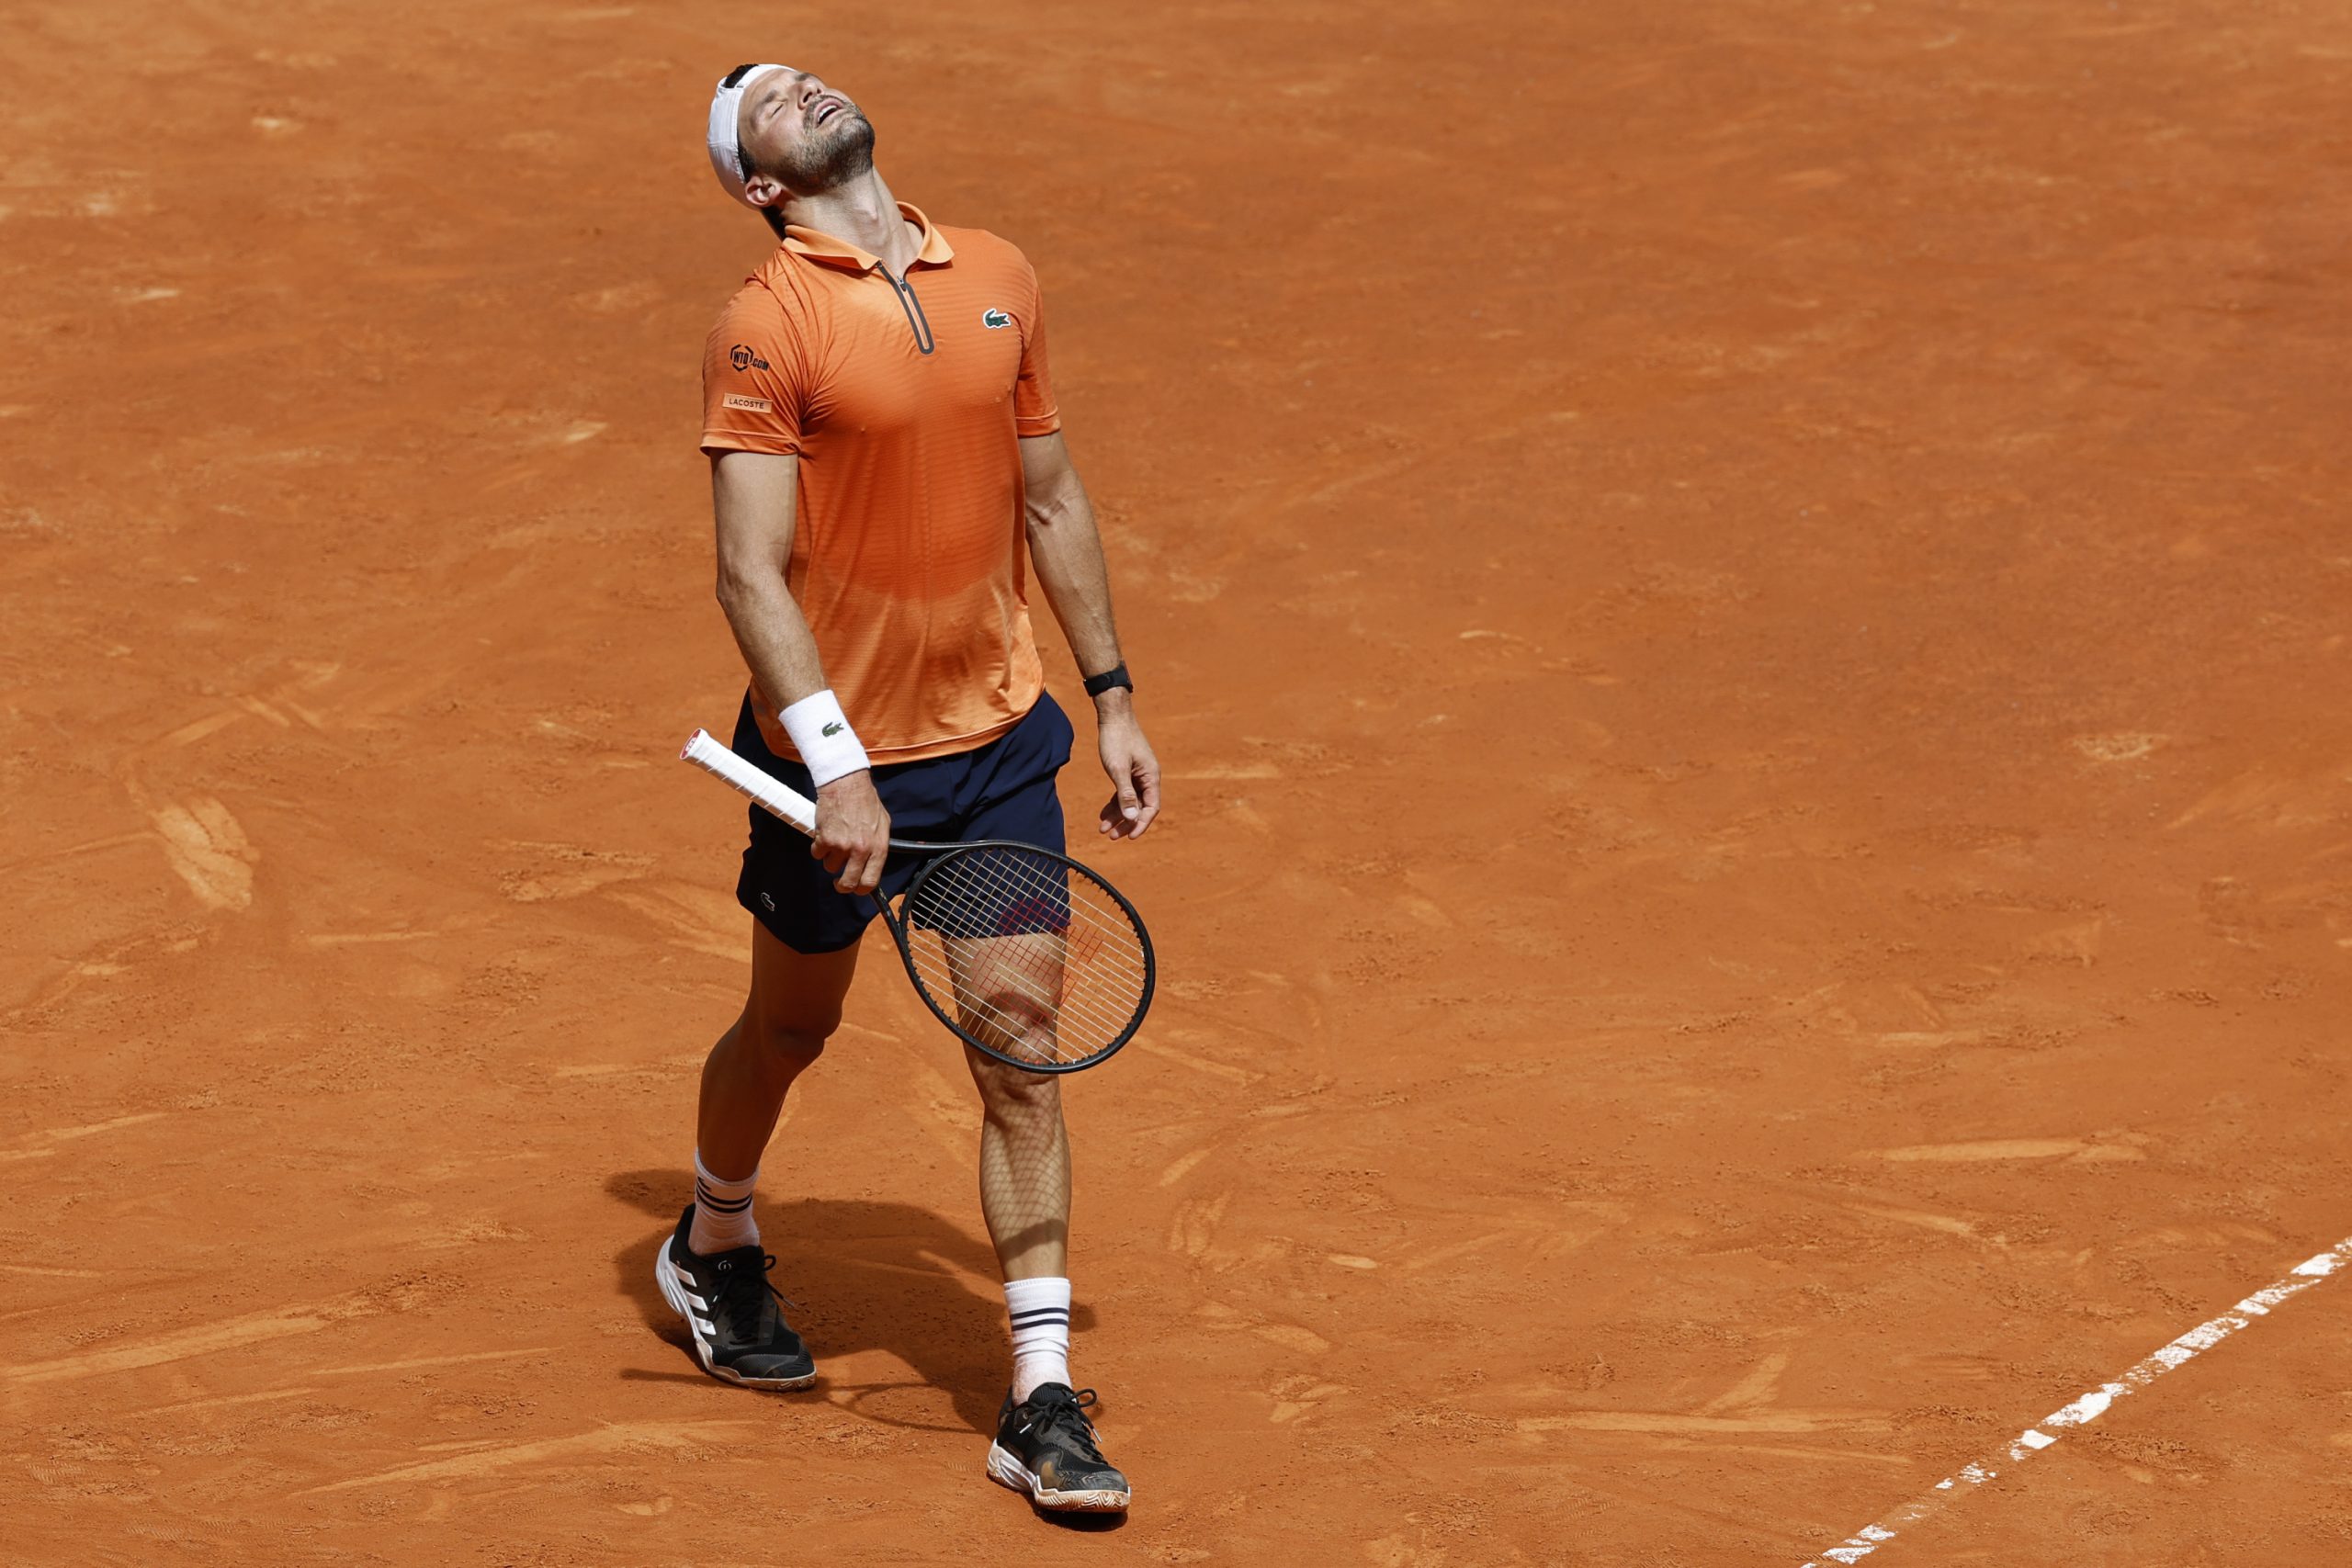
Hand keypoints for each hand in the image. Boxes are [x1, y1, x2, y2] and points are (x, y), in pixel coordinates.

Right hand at [812, 770, 890, 893]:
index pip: (870, 881)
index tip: (856, 888)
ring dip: (831, 858)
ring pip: (830, 867)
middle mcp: (860, 850)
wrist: (846, 784)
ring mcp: (841, 846)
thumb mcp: (883, 824)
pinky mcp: (824, 839)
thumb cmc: (865, 801)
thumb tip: (873, 863)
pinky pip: (817, 854)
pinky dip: (819, 847)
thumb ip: (878, 845)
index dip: (861, 889)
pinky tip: (826, 833)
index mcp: (878, 848)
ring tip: (836, 841)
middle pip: (848, 883)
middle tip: (839, 881)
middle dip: (842, 885)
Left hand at [1093, 692, 1160, 840]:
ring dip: (1118, 815)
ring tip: (1102, 828)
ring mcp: (1138, 774)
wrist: (1113, 716)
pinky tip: (1102, 814)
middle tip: (1110, 836)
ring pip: (1130, 802)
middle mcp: (1148, 777)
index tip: (1128, 837)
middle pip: (1140, 808)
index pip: (1151, 808)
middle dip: (1126, 823)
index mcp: (1151, 777)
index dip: (1141, 824)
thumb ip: (1125, 794)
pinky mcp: (1129, 771)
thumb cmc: (1116, 739)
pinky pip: (1124, 793)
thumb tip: (1132, 818)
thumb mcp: (1118, 769)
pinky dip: (1114, 803)